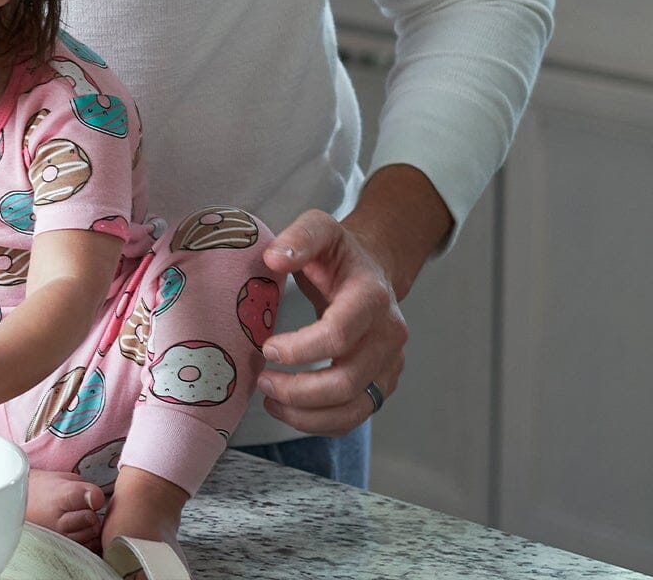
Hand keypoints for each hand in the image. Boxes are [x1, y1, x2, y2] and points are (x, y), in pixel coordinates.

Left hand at [256, 209, 407, 434]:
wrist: (372, 271)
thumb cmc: (339, 253)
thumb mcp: (320, 229)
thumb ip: (300, 237)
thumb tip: (274, 258)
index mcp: (372, 297)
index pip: (340, 334)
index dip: (301, 349)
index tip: (266, 349)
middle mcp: (389, 335)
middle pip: (347, 381)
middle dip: (298, 390)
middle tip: (261, 381)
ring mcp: (390, 364)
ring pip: (354, 408)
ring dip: (307, 415)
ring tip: (270, 400)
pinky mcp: (382, 384)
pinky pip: (355, 416)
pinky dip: (320, 423)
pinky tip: (288, 410)